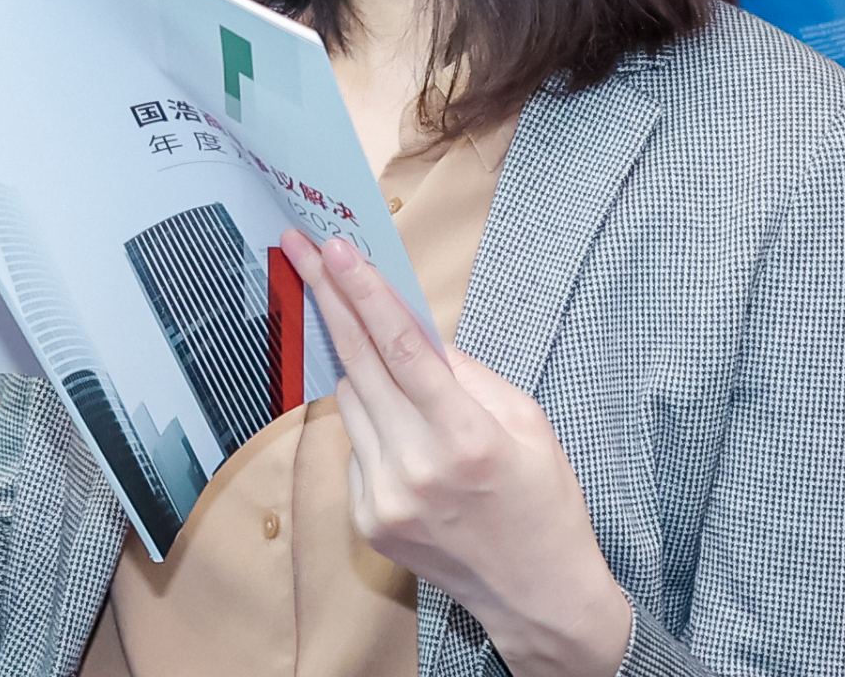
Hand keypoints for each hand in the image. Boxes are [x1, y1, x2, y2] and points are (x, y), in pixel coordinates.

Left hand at [282, 231, 631, 675]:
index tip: (334, 249)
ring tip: (371, 344)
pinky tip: (403, 433)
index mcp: (466, 436)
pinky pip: (355, 444)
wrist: (536, 594)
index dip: (364, 293)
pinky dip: (371, 422)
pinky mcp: (367, 519)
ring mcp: (384, 498)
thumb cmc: (542, 499)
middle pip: (358, 363)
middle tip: (303, 250)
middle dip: (328, 299)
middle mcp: (415, 467)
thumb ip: (466, 373)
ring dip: (356, 364)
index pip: (402, 348)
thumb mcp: (526, 421)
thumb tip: (411, 325)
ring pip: (350, 401)